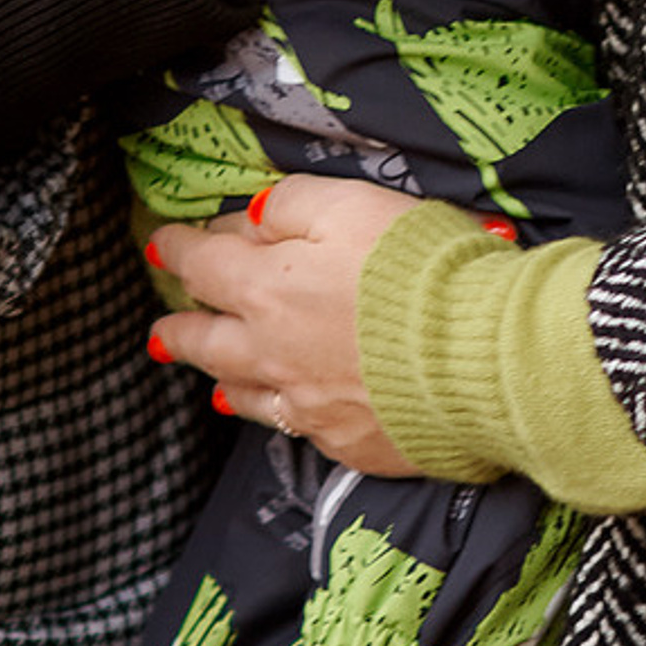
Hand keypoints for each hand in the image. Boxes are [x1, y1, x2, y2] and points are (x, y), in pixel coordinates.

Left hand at [148, 176, 423, 476]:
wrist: (485, 355)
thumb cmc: (423, 269)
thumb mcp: (354, 205)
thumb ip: (291, 207)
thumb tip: (246, 220)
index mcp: (269, 289)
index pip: (203, 265)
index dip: (180, 249)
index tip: (165, 243)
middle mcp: (274, 353)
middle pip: (206, 343)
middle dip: (178, 331)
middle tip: (161, 332)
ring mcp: (309, 404)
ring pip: (243, 393)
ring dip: (220, 379)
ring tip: (210, 378)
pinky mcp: (349, 441)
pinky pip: (298, 429)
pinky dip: (280, 414)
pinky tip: (284, 411)